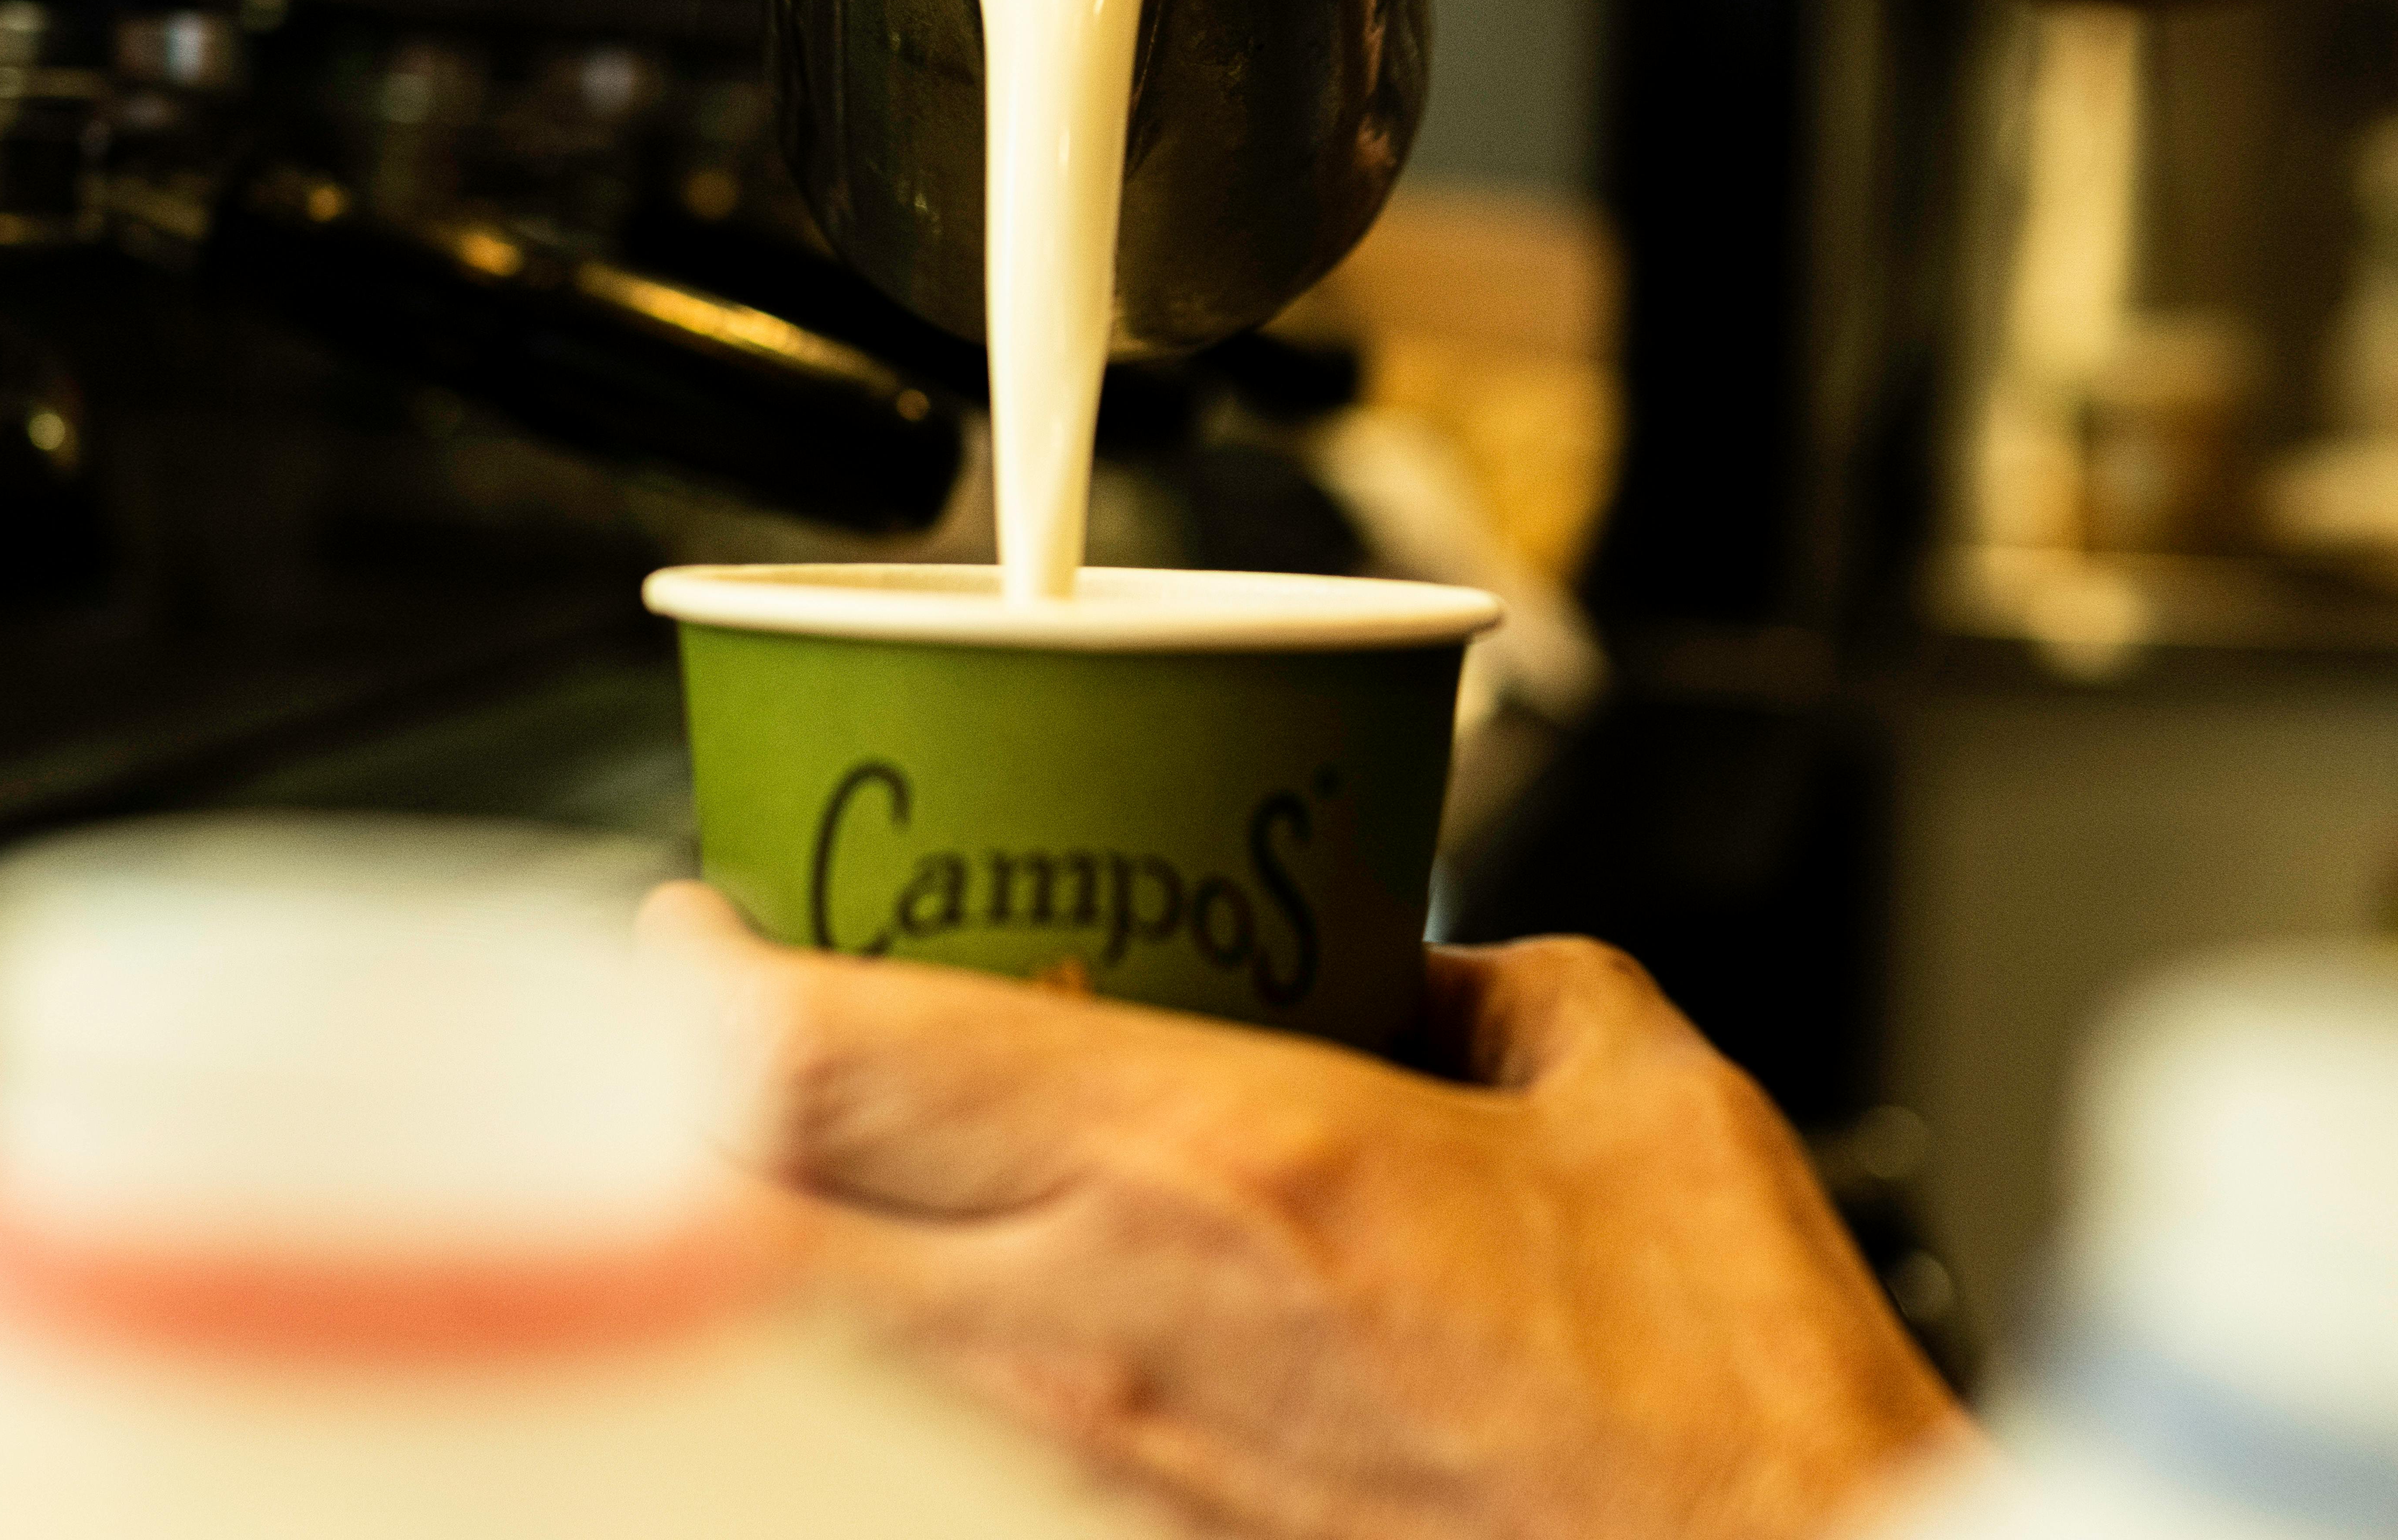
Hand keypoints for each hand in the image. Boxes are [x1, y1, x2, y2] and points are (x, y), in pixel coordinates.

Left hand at [645, 882, 1976, 1539]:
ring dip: (766, 1247)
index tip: (682, 927)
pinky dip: (890, 1372)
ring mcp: (1097, 1470)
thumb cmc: (1724, 1409)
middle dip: (673, 1114)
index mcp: (1219, 1163)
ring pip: (814, 1346)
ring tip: (786, 1175)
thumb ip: (1501, 992)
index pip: (836, 1052)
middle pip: (750, 1211)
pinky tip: (933, 1325)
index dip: (703, 981)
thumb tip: (1422, 964)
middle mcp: (1110, 1325)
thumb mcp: (1637, 1107)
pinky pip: (941, 1447)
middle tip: (682, 1042)